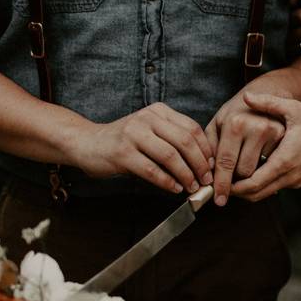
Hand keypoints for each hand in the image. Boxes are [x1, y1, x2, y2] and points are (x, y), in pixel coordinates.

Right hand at [74, 103, 213, 193]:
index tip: (212, 166)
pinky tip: (174, 188)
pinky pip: (151, 169)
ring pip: (170, 156)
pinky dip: (166, 181)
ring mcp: (133, 134)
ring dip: (185, 175)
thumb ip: (172, 141)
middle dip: (200, 164)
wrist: (88, 143)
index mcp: (158, 111)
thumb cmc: (124, 141)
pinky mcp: (122, 152)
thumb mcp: (150, 132)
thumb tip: (202, 164)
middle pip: (184, 141)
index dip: (206, 149)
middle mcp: (147, 118)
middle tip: (206, 180)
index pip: (192, 128)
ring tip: (192, 187)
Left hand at [206, 90, 286, 205]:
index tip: (218, 181)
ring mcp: (294, 181)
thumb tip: (245, 97)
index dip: (233, 187)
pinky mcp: (298, 180)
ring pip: (263, 194)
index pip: (252, 185)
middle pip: (254, 195)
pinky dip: (259, 184)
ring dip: (247, 189)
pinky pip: (273, 187)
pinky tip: (249, 170)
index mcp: (284, 161)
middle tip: (218, 182)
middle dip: (235, 191)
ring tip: (229, 177)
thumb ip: (268, 103)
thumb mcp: (294, 109)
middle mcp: (289, 176)